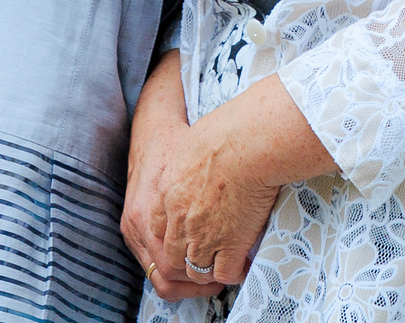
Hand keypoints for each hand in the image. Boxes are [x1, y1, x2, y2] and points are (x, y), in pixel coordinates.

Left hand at [126, 75, 335, 295]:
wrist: (246, 143)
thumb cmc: (225, 131)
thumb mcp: (191, 141)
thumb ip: (188, 159)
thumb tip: (199, 157)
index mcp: (167, 193)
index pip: (158, 227)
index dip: (174, 233)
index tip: (190, 231)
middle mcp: (179, 219)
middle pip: (173, 255)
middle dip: (188, 258)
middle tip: (207, 253)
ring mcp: (202, 236)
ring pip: (196, 269)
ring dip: (209, 269)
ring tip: (225, 262)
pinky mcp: (229, 245)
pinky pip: (225, 273)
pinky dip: (234, 272)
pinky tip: (243, 262)